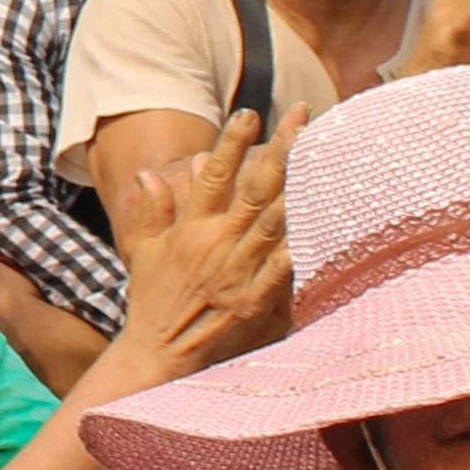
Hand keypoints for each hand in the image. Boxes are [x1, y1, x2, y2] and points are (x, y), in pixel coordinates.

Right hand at [105, 107, 300, 383]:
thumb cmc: (152, 303)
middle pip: (254, 186)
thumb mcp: (143, 252)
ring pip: (275, 218)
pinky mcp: (255, 301)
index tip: (249, 113)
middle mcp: (216, 243)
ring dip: (300, 183)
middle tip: (301, 114)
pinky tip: (326, 220)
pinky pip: (285, 266)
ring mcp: (238, 271)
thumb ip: (151, 211)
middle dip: (280, 146)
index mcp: (190, 228)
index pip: (213, 175)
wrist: (157, 356)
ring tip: (322, 152)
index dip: (231, 142)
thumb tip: (148, 172)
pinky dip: (304, 243)